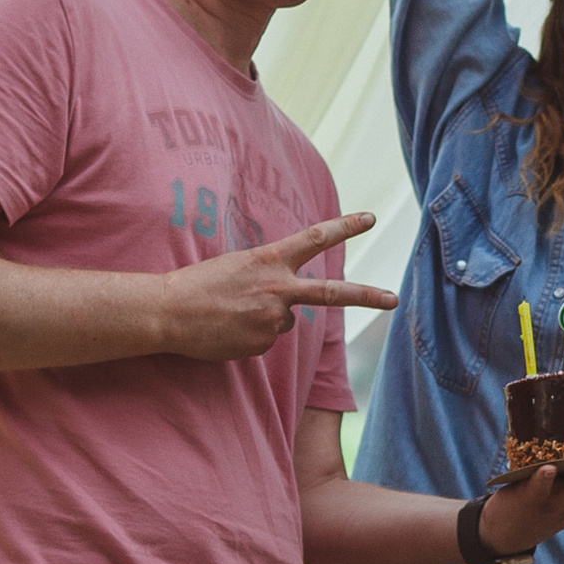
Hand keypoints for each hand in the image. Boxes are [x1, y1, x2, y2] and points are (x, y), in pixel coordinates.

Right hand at [158, 212, 398, 360]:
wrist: (168, 312)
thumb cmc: (198, 285)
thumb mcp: (237, 267)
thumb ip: (269, 279)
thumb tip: (287, 312)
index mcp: (269, 260)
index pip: (315, 239)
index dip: (344, 227)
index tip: (370, 219)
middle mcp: (278, 288)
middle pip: (331, 294)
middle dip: (367, 296)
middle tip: (394, 299)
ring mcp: (272, 318)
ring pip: (283, 322)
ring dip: (263, 320)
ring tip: (229, 315)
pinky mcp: (262, 344)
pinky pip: (265, 341)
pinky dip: (249, 338)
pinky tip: (226, 331)